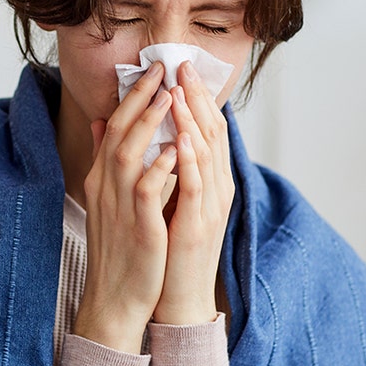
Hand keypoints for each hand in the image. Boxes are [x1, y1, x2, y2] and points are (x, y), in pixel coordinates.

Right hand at [74, 61, 178, 353]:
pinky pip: (146, 190)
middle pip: (120, 131)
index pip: (116, 126)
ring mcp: (119, 205)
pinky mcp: (137, 226)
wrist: (115, 297)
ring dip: (150, 124)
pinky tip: (176, 149)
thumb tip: (105, 121)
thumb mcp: (108, 197)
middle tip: (161, 70)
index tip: (152, 71)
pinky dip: (159, 167)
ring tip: (169, 97)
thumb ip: (107, 158)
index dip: (133, 97)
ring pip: (130, 153)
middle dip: (141, 98)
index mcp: (102, 177)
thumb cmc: (120, 247)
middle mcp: (106, 186)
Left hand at [153, 61, 233, 325]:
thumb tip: (148, 132)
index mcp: (209, 181)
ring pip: (206, 155)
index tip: (180, 68)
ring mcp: (211, 208)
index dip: (196, 97)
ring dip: (193, 121)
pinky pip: (196, 187)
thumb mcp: (168, 199)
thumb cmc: (170, 248)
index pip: (207, 129)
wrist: (176, 298)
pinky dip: (189, 161)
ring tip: (179, 91)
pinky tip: (180, 139)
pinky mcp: (199, 227)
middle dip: (197, 98)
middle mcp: (217, 189)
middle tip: (183, 67)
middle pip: (212, 133)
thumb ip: (163, 166)